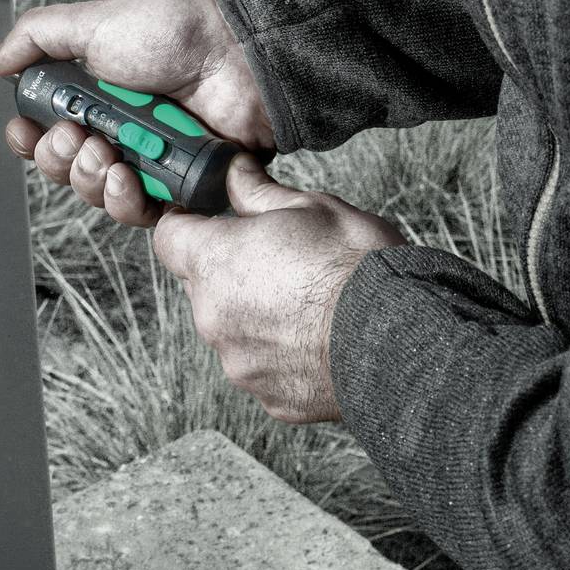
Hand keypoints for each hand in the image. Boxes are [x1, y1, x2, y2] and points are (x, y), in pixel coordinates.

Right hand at [0, 0, 274, 227]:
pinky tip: (127, 178)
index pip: (48, 127)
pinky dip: (125, 200)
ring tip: (106, 153)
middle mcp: (120, 125)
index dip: (31, 137)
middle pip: (67, 166)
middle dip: (59, 157)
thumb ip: (38, 37)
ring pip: (97, 192)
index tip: (24, 130)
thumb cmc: (176, 30)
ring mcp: (150, 156)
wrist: (238, 53)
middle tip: (77, 136)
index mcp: (97, 88)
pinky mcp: (178, 183)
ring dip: (89, 177)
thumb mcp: (94, 21)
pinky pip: (139, 211)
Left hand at [153, 162, 405, 423]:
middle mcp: (214, 317)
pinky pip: (261, 364)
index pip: (169, 237)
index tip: (210, 217)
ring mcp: (239, 363)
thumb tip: (233, 172)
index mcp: (215, 262)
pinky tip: (318, 334)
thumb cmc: (358, 267)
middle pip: (201, 284)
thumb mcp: (311, 207)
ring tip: (308, 299)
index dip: (188, 223)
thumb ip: (258, 192)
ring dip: (254, 312)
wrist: (401, 339)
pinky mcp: (268, 397)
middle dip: (230, 268)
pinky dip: (280, 350)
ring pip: (231, 327)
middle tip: (279, 254)